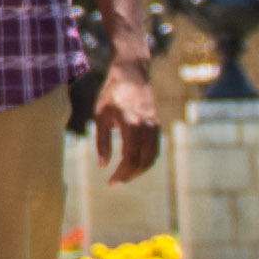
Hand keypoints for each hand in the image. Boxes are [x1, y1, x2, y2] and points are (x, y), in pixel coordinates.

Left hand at [90, 63, 162, 184]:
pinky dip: (146, 161)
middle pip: (143, 162)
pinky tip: (133, 163)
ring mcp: (155, 127)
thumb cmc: (112, 94)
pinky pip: (155, 149)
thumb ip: (101, 141)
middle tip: (116, 182)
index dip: (122, 174)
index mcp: (132, 125)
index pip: (130, 158)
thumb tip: (102, 166)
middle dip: (130, 175)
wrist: (132, 75)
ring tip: (123, 175)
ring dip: (139, 170)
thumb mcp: (101, 116)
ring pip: (152, 158)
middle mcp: (147, 128)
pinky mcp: (157, 125)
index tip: (111, 183)